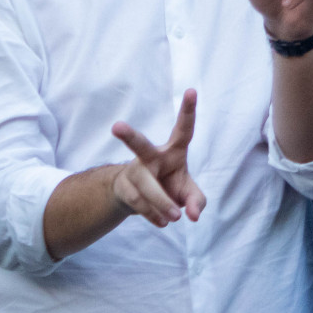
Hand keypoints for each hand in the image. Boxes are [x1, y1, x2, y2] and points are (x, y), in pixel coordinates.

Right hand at [109, 90, 206, 227]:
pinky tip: (162, 222)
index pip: (183, 129)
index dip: (188, 110)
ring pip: (145, 187)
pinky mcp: (124, 188)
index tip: (191, 90)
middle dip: (127, 136)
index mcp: (173, 150)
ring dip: (161, 204)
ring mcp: (134, 171)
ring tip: (173, 219)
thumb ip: (196, 202)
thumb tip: (192, 215)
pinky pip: (139, 203)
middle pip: (139, 145)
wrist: (142, 200)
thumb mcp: (189, 194)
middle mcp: (151, 156)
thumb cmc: (171, 187)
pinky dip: (154, 215)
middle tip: (116, 127)